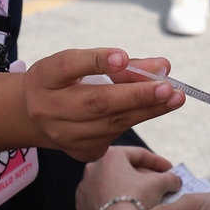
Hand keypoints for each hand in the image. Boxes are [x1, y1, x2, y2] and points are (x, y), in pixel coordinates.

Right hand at [24, 49, 183, 161]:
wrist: (34, 116)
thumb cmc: (63, 81)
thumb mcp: (79, 63)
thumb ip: (117, 62)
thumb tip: (161, 66)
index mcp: (45, 78)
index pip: (69, 66)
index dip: (96, 61)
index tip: (122, 57)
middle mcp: (50, 109)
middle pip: (97, 102)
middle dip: (137, 95)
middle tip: (167, 87)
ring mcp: (65, 136)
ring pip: (112, 123)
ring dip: (147, 110)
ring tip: (174, 98)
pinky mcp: (81, 152)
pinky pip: (115, 134)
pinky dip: (136, 119)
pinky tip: (155, 108)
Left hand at [76, 147, 182, 209]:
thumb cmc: (137, 201)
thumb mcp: (160, 184)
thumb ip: (170, 178)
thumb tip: (175, 180)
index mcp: (109, 155)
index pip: (139, 154)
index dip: (158, 162)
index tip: (170, 169)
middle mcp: (92, 168)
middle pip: (124, 169)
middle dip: (144, 176)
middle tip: (161, 184)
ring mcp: (84, 188)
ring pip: (113, 185)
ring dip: (130, 189)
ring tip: (147, 199)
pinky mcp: (81, 207)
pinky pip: (103, 200)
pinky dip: (116, 202)